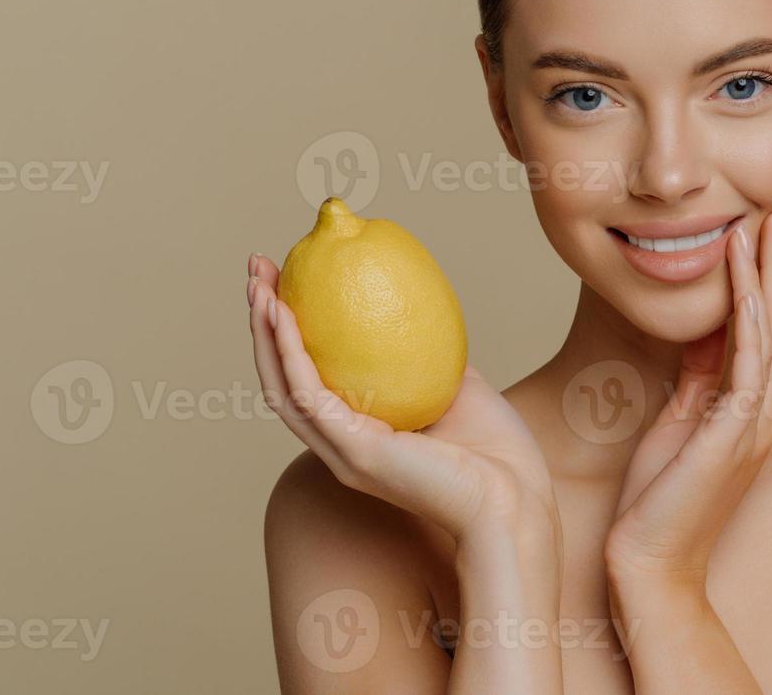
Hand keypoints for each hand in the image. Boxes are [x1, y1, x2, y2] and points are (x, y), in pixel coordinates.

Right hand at [246, 253, 558, 543]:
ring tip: (256, 284)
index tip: (286, 281)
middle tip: (256, 270)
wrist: (515, 499)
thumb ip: (430, 358)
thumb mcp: (456, 388)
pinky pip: (310, 395)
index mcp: (361, 436)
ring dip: (264, 333)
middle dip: (264, 323)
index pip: (309, 378)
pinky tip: (284, 313)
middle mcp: (341, 446)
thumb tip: (420, 311)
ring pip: (282, 387)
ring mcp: (343, 451)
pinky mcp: (354, 451)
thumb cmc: (497, 454)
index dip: (290, 333)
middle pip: (282, 378)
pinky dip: (291, 352)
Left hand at [603, 207, 771, 589]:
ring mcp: (752, 423)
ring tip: (766, 225)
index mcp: (750, 410)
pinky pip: (746, 362)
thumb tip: (704, 333)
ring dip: (768, 275)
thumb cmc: (659, 501)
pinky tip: (743, 278)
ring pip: (770, 334)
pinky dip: (747, 314)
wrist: (650, 564)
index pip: (771, 333)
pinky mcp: (732, 434)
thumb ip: (698, 380)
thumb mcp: (679, 423)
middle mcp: (761, 413)